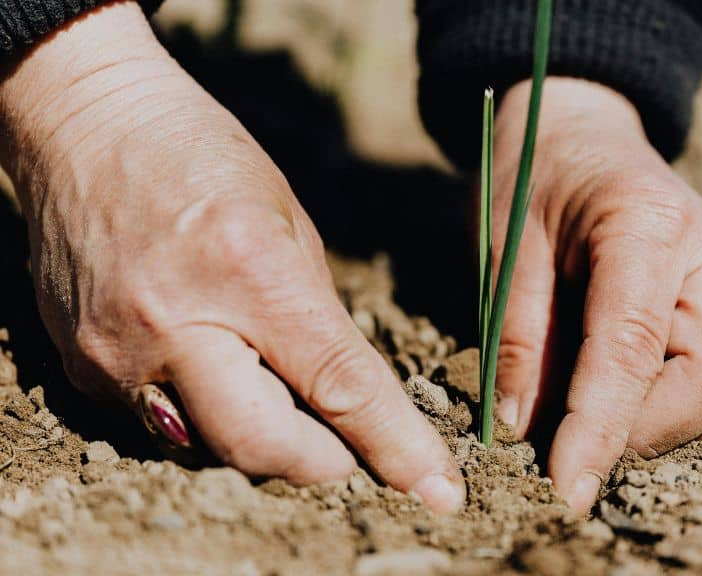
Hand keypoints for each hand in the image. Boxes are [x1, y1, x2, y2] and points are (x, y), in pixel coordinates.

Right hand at [0, 2, 463, 512]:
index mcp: (249, 271)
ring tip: (273, 386)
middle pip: (264, 447)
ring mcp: (118, 353)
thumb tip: (345, 396)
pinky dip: (204, 415)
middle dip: (323, 462)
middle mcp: (176, 324)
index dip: (394, 447)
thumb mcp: (289, 222)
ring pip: (210, 449)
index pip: (338, 386)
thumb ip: (317, 318)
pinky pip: (160, 426)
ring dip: (262, 438)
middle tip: (348, 447)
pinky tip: (212, 365)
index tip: (437, 491)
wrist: (87, 125)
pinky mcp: (82, 368)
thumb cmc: (202, 156)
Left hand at [490, 78, 701, 513]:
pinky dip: (681, 404)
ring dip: (668, 423)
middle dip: (647, 431)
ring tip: (596, 412)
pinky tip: (626, 389)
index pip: (634, 346)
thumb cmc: (533, 177)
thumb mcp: (505, 246)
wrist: (579, 130)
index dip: (600, 428)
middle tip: (575, 442)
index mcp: (647, 223)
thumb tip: (523, 430)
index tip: (566, 488)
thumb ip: (517, 336)